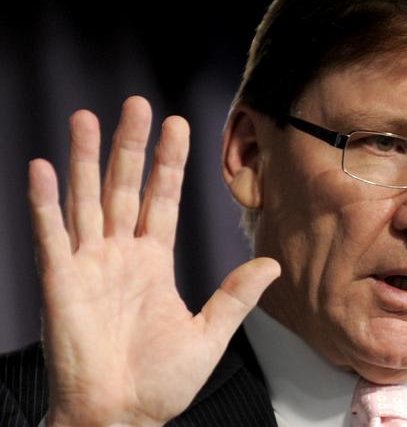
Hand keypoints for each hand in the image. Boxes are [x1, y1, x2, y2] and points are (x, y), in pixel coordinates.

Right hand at [28, 96, 279, 425]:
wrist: (120, 417)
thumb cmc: (159, 383)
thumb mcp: (209, 334)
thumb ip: (236, 295)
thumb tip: (271, 264)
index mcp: (153, 262)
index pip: (163, 199)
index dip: (169, 163)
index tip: (176, 126)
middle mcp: (120, 255)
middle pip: (124, 188)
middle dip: (130, 146)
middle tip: (137, 104)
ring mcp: (88, 266)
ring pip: (86, 200)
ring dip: (85, 159)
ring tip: (87, 118)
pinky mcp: (60, 284)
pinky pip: (51, 236)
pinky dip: (45, 203)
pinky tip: (43, 169)